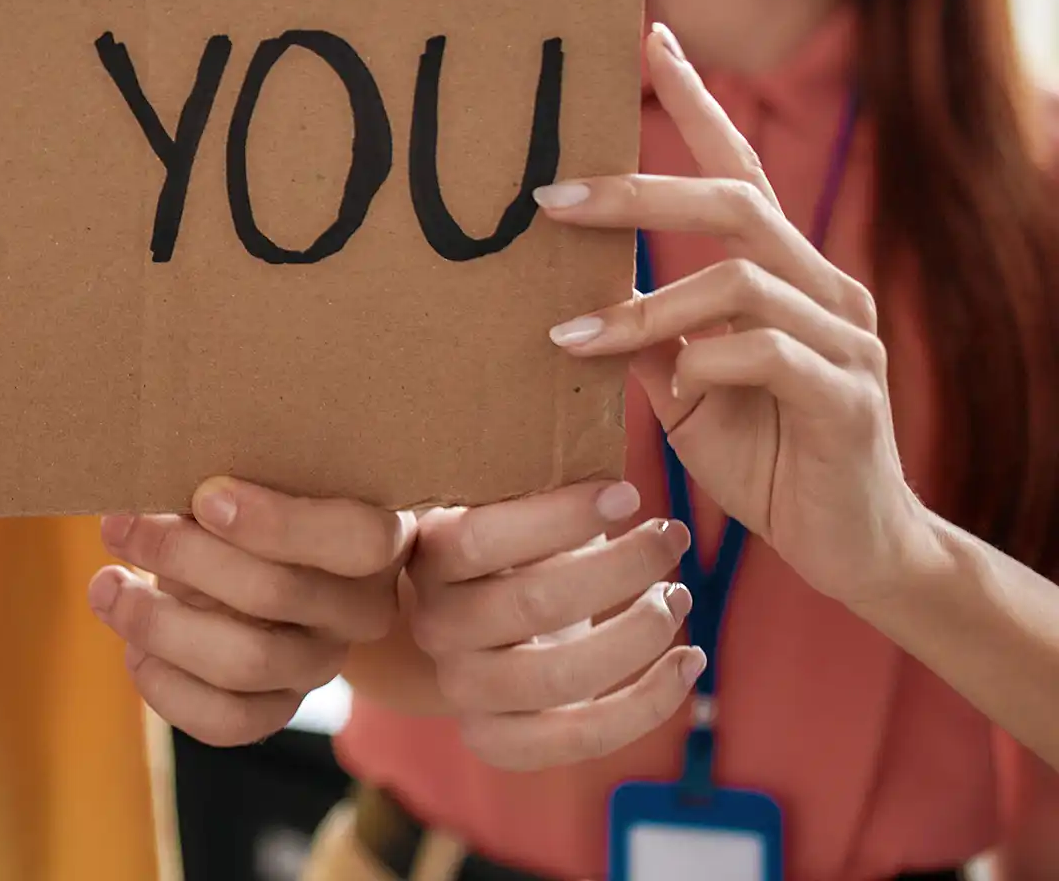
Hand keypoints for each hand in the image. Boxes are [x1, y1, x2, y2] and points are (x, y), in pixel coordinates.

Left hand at [90, 478, 411, 744]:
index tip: (204, 496)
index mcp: (375, 539)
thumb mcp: (253, 478)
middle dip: (182, 556)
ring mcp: (320, 665)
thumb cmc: (252, 501)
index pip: (358, 539)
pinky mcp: (278, 709)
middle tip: (119, 526)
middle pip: (278, 594)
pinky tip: (134, 650)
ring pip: (246, 662)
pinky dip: (166, 687)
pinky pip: (226, 721)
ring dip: (159, 623)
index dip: (278, 522)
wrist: (252, 563)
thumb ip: (228, 479)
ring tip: (106, 588)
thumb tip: (152, 480)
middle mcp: (358, 609)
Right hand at [404, 479, 698, 768]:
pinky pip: (578, 739)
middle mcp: (436, 626)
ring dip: (639, 634)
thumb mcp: (508, 504)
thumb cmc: (515, 549)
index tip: (629, 493)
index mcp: (430, 557)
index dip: (562, 517)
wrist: (479, 630)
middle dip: (621, 568)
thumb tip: (601, 381)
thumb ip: (536, 470)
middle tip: (673, 535)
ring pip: (557, 677)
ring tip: (679, 596)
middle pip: (530, 606)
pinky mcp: (500, 740)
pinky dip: (648, 704)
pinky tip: (690, 661)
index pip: (484, 538)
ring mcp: (464, 689)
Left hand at [538, 23, 930, 607]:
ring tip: (572, 336)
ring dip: (644, 305)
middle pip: (733, 201)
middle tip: (546, 199)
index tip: (647, 36)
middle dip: (635, 192)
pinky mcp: (849, 397)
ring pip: (739, 278)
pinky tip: (676, 391)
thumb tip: (568, 294)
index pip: (740, 167)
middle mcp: (823, 288)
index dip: (695, 101)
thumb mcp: (684, 393)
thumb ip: (643, 337)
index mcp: (783, 275)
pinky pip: (768, 352)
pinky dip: (706, 362)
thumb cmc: (767, 460)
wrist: (854, 550)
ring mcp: (845, 338)